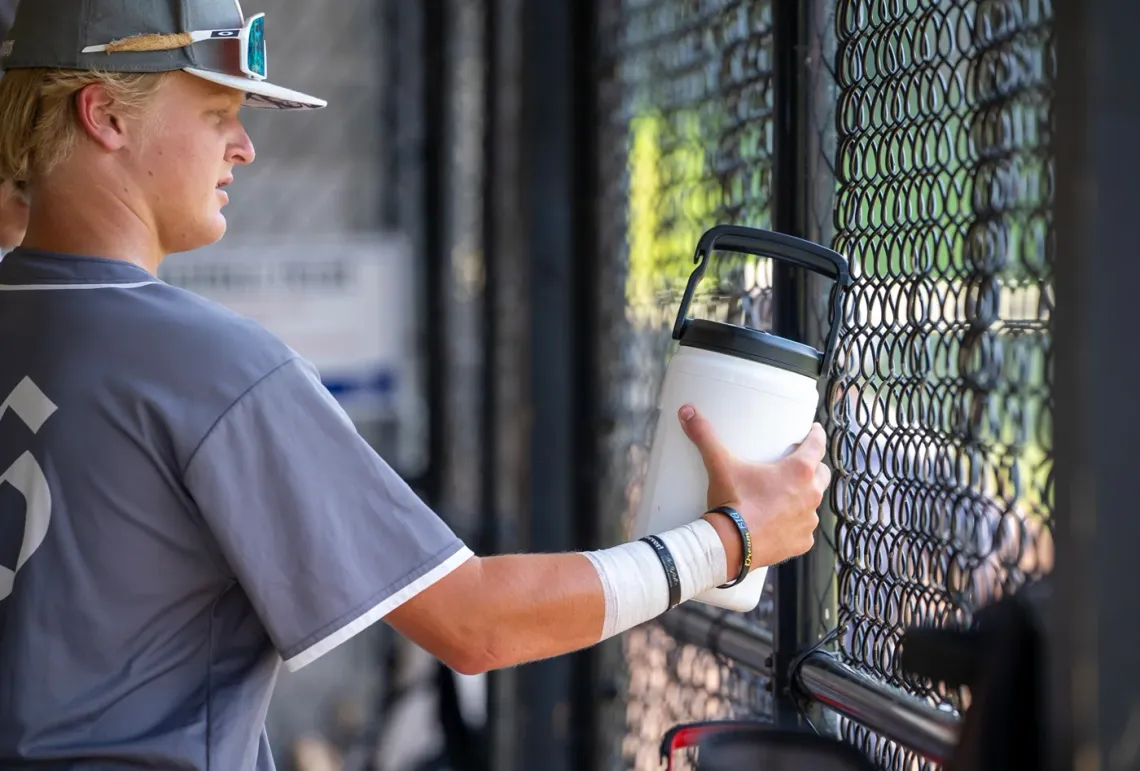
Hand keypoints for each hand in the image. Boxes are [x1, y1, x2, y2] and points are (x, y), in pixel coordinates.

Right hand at [679, 405, 828, 570]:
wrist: (731, 546)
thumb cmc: (732, 503)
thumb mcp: (720, 465)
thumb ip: (705, 436)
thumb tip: (688, 412)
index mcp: (799, 471)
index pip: (818, 444)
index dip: (815, 434)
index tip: (812, 430)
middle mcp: (811, 495)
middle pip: (821, 474)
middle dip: (813, 468)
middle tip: (794, 465)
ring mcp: (808, 521)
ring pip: (813, 503)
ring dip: (803, 498)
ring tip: (784, 497)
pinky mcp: (801, 542)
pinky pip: (803, 530)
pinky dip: (795, 525)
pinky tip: (780, 524)